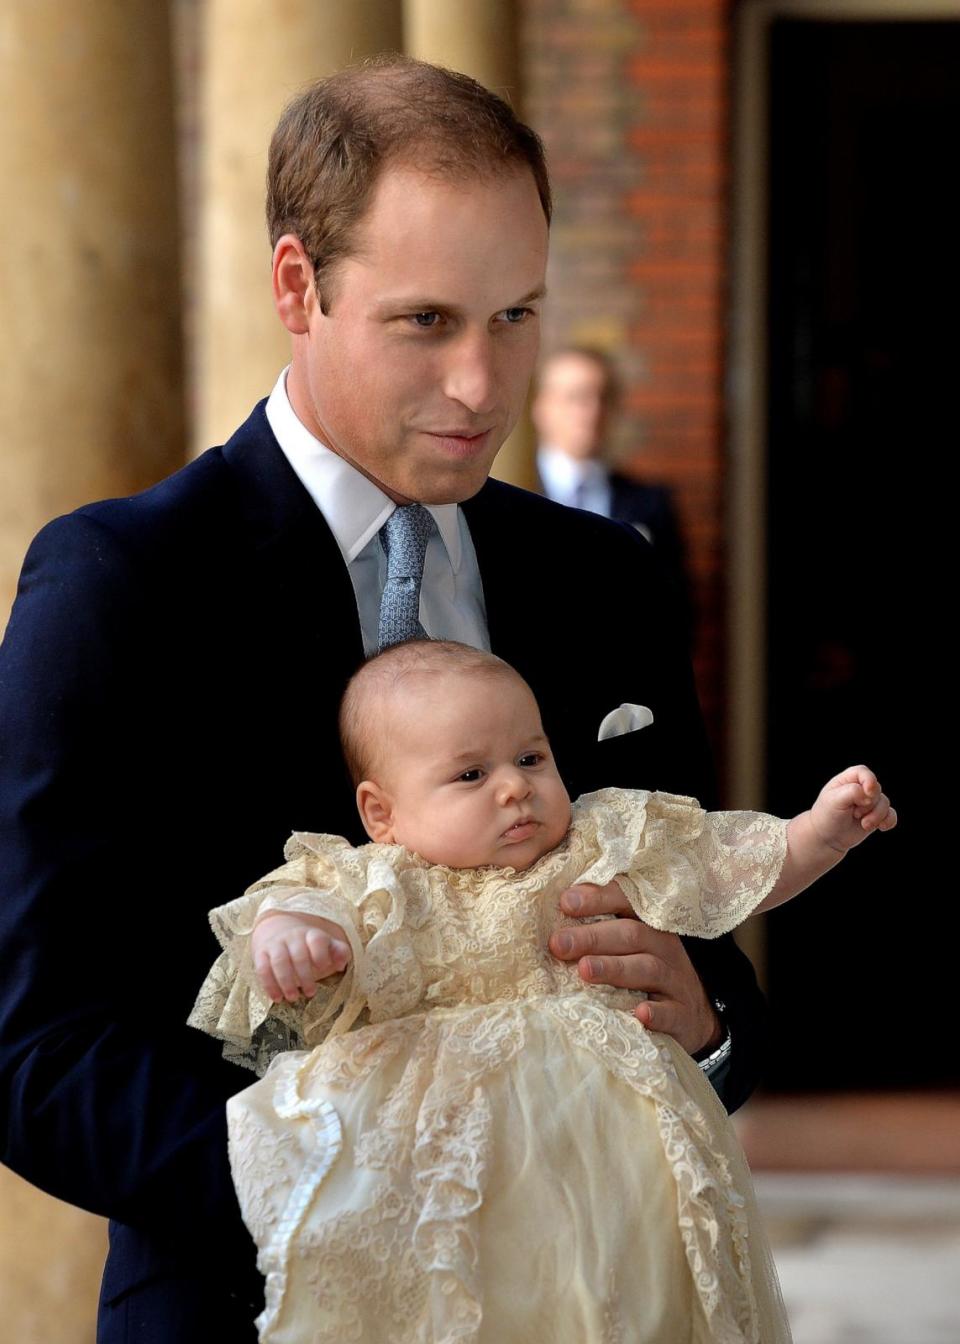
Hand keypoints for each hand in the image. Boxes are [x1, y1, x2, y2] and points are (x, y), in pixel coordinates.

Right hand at [251, 911, 351, 1002]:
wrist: (278, 929)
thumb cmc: (308, 946)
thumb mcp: (326, 945)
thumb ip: (339, 952)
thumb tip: (340, 964)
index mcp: (312, 935)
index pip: (317, 940)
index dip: (321, 954)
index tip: (323, 968)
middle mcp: (293, 937)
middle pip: (299, 955)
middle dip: (305, 976)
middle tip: (311, 993)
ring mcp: (276, 944)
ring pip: (279, 962)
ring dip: (286, 982)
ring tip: (293, 998)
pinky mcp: (261, 953)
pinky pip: (263, 968)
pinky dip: (269, 985)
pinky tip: (276, 998)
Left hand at [548, 881, 720, 1055]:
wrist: (692, 1017)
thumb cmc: (646, 973)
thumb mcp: (629, 946)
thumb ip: (598, 929)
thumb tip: (553, 914)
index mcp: (648, 923)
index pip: (626, 901)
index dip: (598, 898)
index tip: (565, 902)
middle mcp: (664, 947)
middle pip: (631, 934)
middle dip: (592, 937)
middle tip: (558, 944)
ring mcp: (676, 981)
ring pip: (647, 969)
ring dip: (615, 968)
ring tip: (584, 970)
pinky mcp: (683, 1015)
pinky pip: (672, 1013)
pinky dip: (657, 1013)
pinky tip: (640, 1014)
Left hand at [810, 765, 896, 853]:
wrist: (827, 837)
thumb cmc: (827, 815)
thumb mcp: (834, 801)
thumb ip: (852, 792)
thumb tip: (869, 794)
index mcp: (848, 780)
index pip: (863, 772)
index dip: (869, 781)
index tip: (868, 794)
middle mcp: (860, 788)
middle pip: (876, 789)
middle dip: (868, 804)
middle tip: (854, 813)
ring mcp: (870, 802)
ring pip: (885, 803)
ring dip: (876, 816)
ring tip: (864, 824)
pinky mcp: (876, 815)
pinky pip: (891, 815)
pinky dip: (888, 821)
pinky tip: (881, 827)